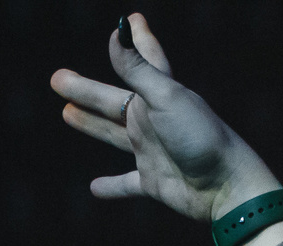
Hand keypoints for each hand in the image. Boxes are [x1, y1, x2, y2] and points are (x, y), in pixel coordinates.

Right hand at [51, 13, 282, 222]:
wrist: (225, 186)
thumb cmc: (200, 137)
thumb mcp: (165, 98)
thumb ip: (138, 68)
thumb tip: (117, 32)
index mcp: (159, 95)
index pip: (146, 59)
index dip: (136, 39)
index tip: (130, 19)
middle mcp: (154, 120)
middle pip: (113, 101)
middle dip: (86, 89)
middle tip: (57, 78)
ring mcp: (152, 151)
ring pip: (114, 135)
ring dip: (91, 125)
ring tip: (66, 113)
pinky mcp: (153, 182)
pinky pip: (126, 185)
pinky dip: (111, 187)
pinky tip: (94, 188)